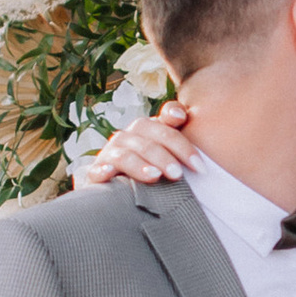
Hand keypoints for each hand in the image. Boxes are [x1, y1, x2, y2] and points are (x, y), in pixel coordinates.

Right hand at [75, 101, 201, 188]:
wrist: (114, 183)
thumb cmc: (148, 163)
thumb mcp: (164, 147)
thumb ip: (174, 128)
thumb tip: (180, 113)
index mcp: (146, 128)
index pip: (165, 129)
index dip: (182, 145)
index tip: (199, 166)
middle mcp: (127, 137)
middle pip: (146, 142)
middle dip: (164, 157)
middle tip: (179, 174)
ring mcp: (110, 154)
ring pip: (125, 155)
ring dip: (140, 166)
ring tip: (155, 177)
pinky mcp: (95, 173)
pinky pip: (96, 170)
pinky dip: (101, 171)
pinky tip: (108, 174)